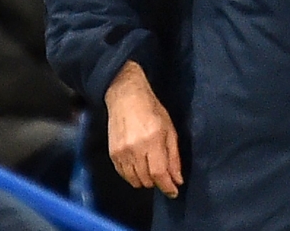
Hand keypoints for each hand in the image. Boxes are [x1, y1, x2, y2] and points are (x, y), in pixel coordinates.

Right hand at [105, 61, 183, 197]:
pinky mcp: (112, 154)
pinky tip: (139, 167)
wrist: (126, 98)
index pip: (159, 173)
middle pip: (147, 180)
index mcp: (152, 141)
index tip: (174, 192)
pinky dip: (133, 176)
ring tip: (151, 170)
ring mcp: (121, 153)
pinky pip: (124, 175)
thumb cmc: (153, 111)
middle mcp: (135, 149)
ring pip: (134, 180)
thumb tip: (178, 179)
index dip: (167, 186)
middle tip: (164, 175)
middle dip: (158, 182)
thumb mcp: (170, 130)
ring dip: (145, 180)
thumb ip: (174, 156)